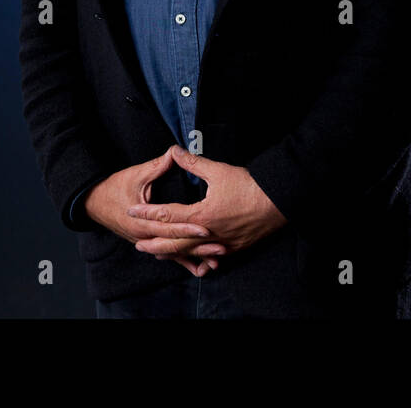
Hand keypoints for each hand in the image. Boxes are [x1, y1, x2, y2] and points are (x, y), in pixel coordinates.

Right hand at [84, 148, 226, 275]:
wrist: (94, 203)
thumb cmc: (114, 187)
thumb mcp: (136, 175)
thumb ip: (158, 166)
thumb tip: (174, 152)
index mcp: (142, 221)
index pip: (169, 226)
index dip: (188, 228)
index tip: (206, 229)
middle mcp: (144, 236)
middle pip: (175, 245)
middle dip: (198, 247)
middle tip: (220, 248)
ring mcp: (146, 243)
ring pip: (174, 254)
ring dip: (195, 258)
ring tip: (216, 263)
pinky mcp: (149, 243)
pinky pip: (169, 255)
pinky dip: (185, 261)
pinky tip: (201, 268)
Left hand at [128, 145, 287, 259]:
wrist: (278, 202)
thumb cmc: (249, 186)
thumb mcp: (219, 171)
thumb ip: (193, 163)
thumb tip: (174, 151)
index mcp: (202, 214)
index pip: (167, 214)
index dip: (147, 212)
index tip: (132, 210)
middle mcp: (208, 233)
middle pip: (175, 242)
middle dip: (155, 243)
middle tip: (138, 244)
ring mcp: (222, 244)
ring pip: (191, 253)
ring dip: (173, 253)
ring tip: (158, 253)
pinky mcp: (233, 247)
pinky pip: (210, 257)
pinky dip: (197, 258)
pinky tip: (191, 260)